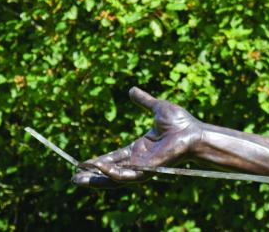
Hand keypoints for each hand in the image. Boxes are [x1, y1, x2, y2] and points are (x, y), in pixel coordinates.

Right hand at [72, 87, 203, 187]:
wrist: (195, 132)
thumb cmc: (181, 123)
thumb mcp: (157, 108)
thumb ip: (144, 101)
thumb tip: (132, 90)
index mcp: (138, 149)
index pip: (113, 158)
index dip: (98, 162)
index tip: (81, 164)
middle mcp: (138, 161)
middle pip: (110, 172)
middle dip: (92, 176)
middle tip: (74, 178)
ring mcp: (143, 168)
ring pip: (115, 177)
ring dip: (97, 178)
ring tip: (79, 178)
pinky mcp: (148, 170)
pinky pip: (126, 175)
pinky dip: (112, 173)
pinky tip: (99, 168)